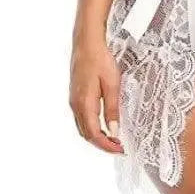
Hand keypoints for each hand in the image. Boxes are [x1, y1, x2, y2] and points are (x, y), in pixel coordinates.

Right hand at [69, 37, 123, 153]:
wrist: (87, 44)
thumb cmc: (100, 60)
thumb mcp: (112, 84)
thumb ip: (112, 109)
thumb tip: (114, 131)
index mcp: (84, 104)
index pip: (94, 134)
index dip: (107, 146)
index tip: (120, 150)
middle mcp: (75, 105)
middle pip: (86, 134)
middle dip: (102, 144)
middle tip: (119, 147)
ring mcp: (73, 101)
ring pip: (83, 128)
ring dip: (97, 137)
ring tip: (113, 139)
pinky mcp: (75, 96)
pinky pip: (82, 119)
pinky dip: (92, 127)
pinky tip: (104, 125)